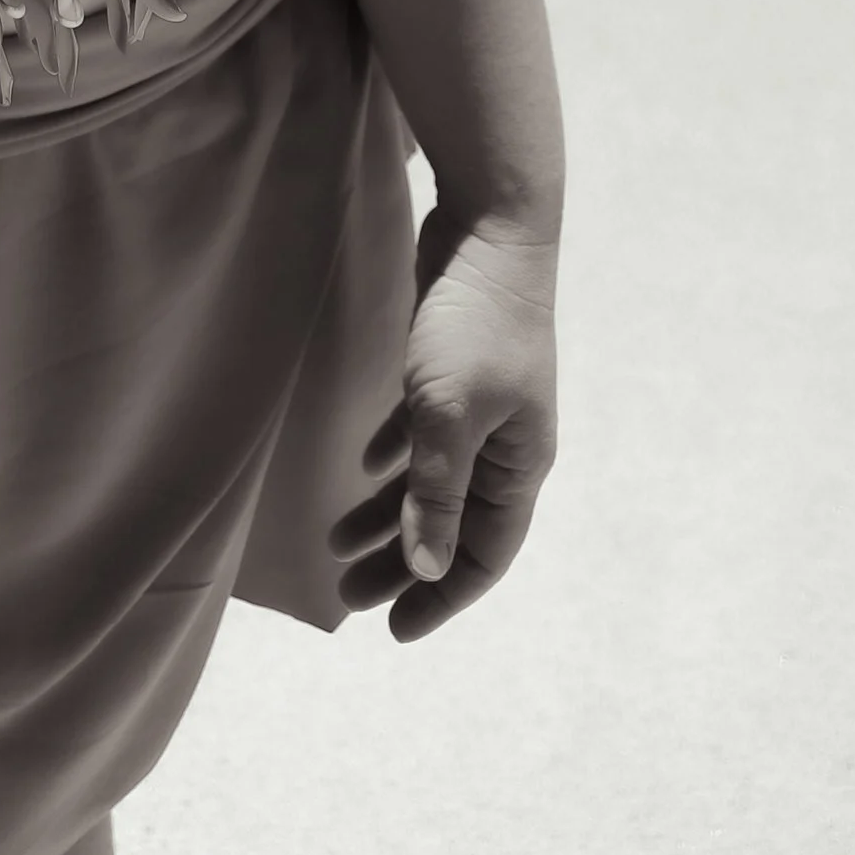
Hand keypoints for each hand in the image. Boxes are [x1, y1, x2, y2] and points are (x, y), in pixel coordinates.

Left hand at [328, 207, 556, 639]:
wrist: (490, 226)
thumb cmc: (475, 324)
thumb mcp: (450, 414)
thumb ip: (438, 494)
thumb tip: (428, 571)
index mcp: (518, 466)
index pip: (485, 555)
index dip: (441, 596)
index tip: (393, 629)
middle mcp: (505, 444)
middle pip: (454, 525)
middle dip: (402, 565)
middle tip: (346, 595)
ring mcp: (480, 405)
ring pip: (432, 482)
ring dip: (388, 516)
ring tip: (336, 545)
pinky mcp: (452, 368)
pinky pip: (422, 433)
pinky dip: (394, 457)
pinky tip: (364, 468)